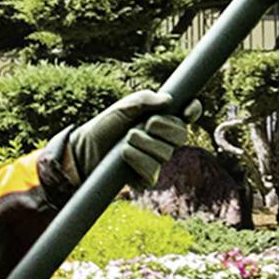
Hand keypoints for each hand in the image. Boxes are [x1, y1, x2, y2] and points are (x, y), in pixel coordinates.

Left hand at [59, 89, 195, 190]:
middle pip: (181, 135)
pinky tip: (124, 153)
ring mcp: (157, 160)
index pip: (187, 115)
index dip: (193, 110)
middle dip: (164, 127)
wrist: (85, 149)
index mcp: (162, 120)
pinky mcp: (147, 178)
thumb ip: (145, 100)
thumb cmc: (106, 126)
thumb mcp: (124, 107)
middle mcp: (163, 141)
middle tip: (148, 123)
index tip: (188, 109)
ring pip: (166, 152)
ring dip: (144, 142)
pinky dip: (137, 159)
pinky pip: (153, 169)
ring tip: (127, 139)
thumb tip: (168, 100)